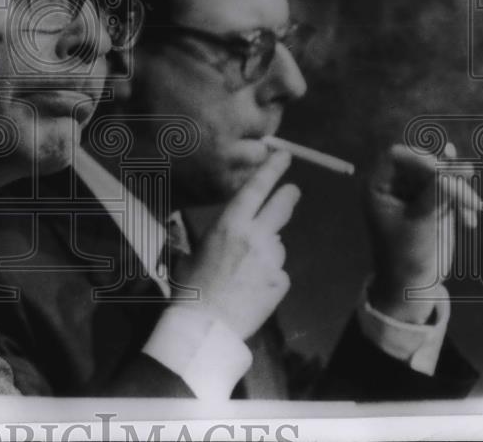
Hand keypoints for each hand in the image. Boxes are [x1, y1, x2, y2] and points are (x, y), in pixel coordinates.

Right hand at [173, 149, 298, 339]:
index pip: (255, 189)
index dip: (271, 169)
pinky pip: (277, 272)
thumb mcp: (190, 254)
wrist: (206, 326)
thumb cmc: (190, 287)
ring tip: (245, 271)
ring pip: (278, 245)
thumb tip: (222, 235)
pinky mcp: (281, 282)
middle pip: (281, 207)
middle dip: (288, 195)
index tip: (282, 155)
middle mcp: (255, 236)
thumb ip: (210, 240)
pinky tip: (251, 290)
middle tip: (292, 191)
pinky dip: (268, 277)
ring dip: (268, 249)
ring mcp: (272, 260)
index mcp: (230, 225)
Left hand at [365, 142, 481, 322]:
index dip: (421, 158)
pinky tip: (471, 218)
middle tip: (469, 197)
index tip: (443, 172)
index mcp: (378, 186)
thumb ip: (436, 190)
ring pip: (439, 174)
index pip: (397, 156)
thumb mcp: (422, 221)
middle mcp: (393, 184)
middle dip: (447, 176)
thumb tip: (452, 157)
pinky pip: (449, 189)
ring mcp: (413, 192)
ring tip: (474, 208)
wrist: (413, 285)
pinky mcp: (431, 201)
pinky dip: (462, 201)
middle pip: (422, 163)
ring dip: (459, 189)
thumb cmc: (407, 255)